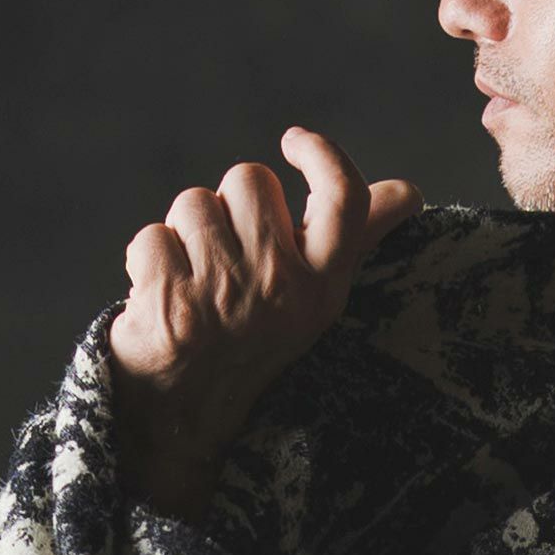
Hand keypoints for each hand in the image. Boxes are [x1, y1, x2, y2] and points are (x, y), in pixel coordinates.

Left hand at [108, 127, 422, 519]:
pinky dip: (147, 261)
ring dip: (184, 234)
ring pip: (194, 202)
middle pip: (249, 178)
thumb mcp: (315, 295)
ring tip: (193, 282)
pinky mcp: (170, 301)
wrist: (188, 411)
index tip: (293, 143)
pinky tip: (160, 297)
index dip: (321, 156)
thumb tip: (408, 193)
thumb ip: (357, 236)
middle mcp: (282, 288)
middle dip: (228, 207)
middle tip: (226, 262)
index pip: (345, 198)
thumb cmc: (253, 336)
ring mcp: (225, 294)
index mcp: (324, 285)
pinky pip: (152, 237)